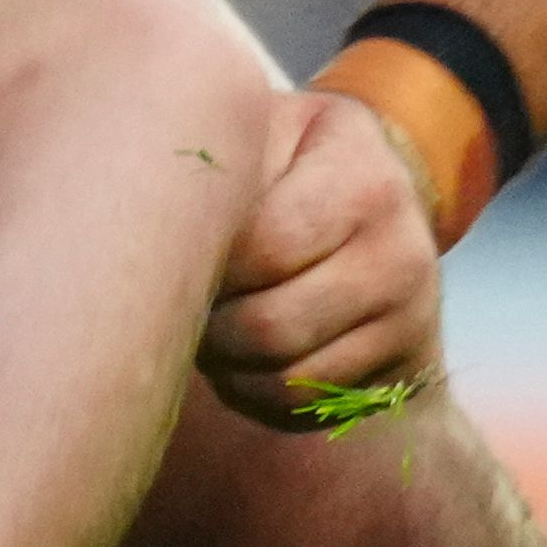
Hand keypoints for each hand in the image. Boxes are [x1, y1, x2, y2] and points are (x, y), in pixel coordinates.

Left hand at [197, 88, 446, 426]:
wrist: (369, 221)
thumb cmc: (280, 174)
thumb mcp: (256, 142)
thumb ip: (213, 170)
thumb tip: (136, 220)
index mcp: (361, 175)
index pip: (264, 248)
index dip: (203, 264)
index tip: (175, 255)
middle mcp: (402, 246)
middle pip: (270, 326)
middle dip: (208, 326)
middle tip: (180, 304)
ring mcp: (410, 314)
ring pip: (285, 377)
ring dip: (225, 365)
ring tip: (207, 327)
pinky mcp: (403, 369)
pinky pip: (306, 404)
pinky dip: (253, 391)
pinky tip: (240, 355)